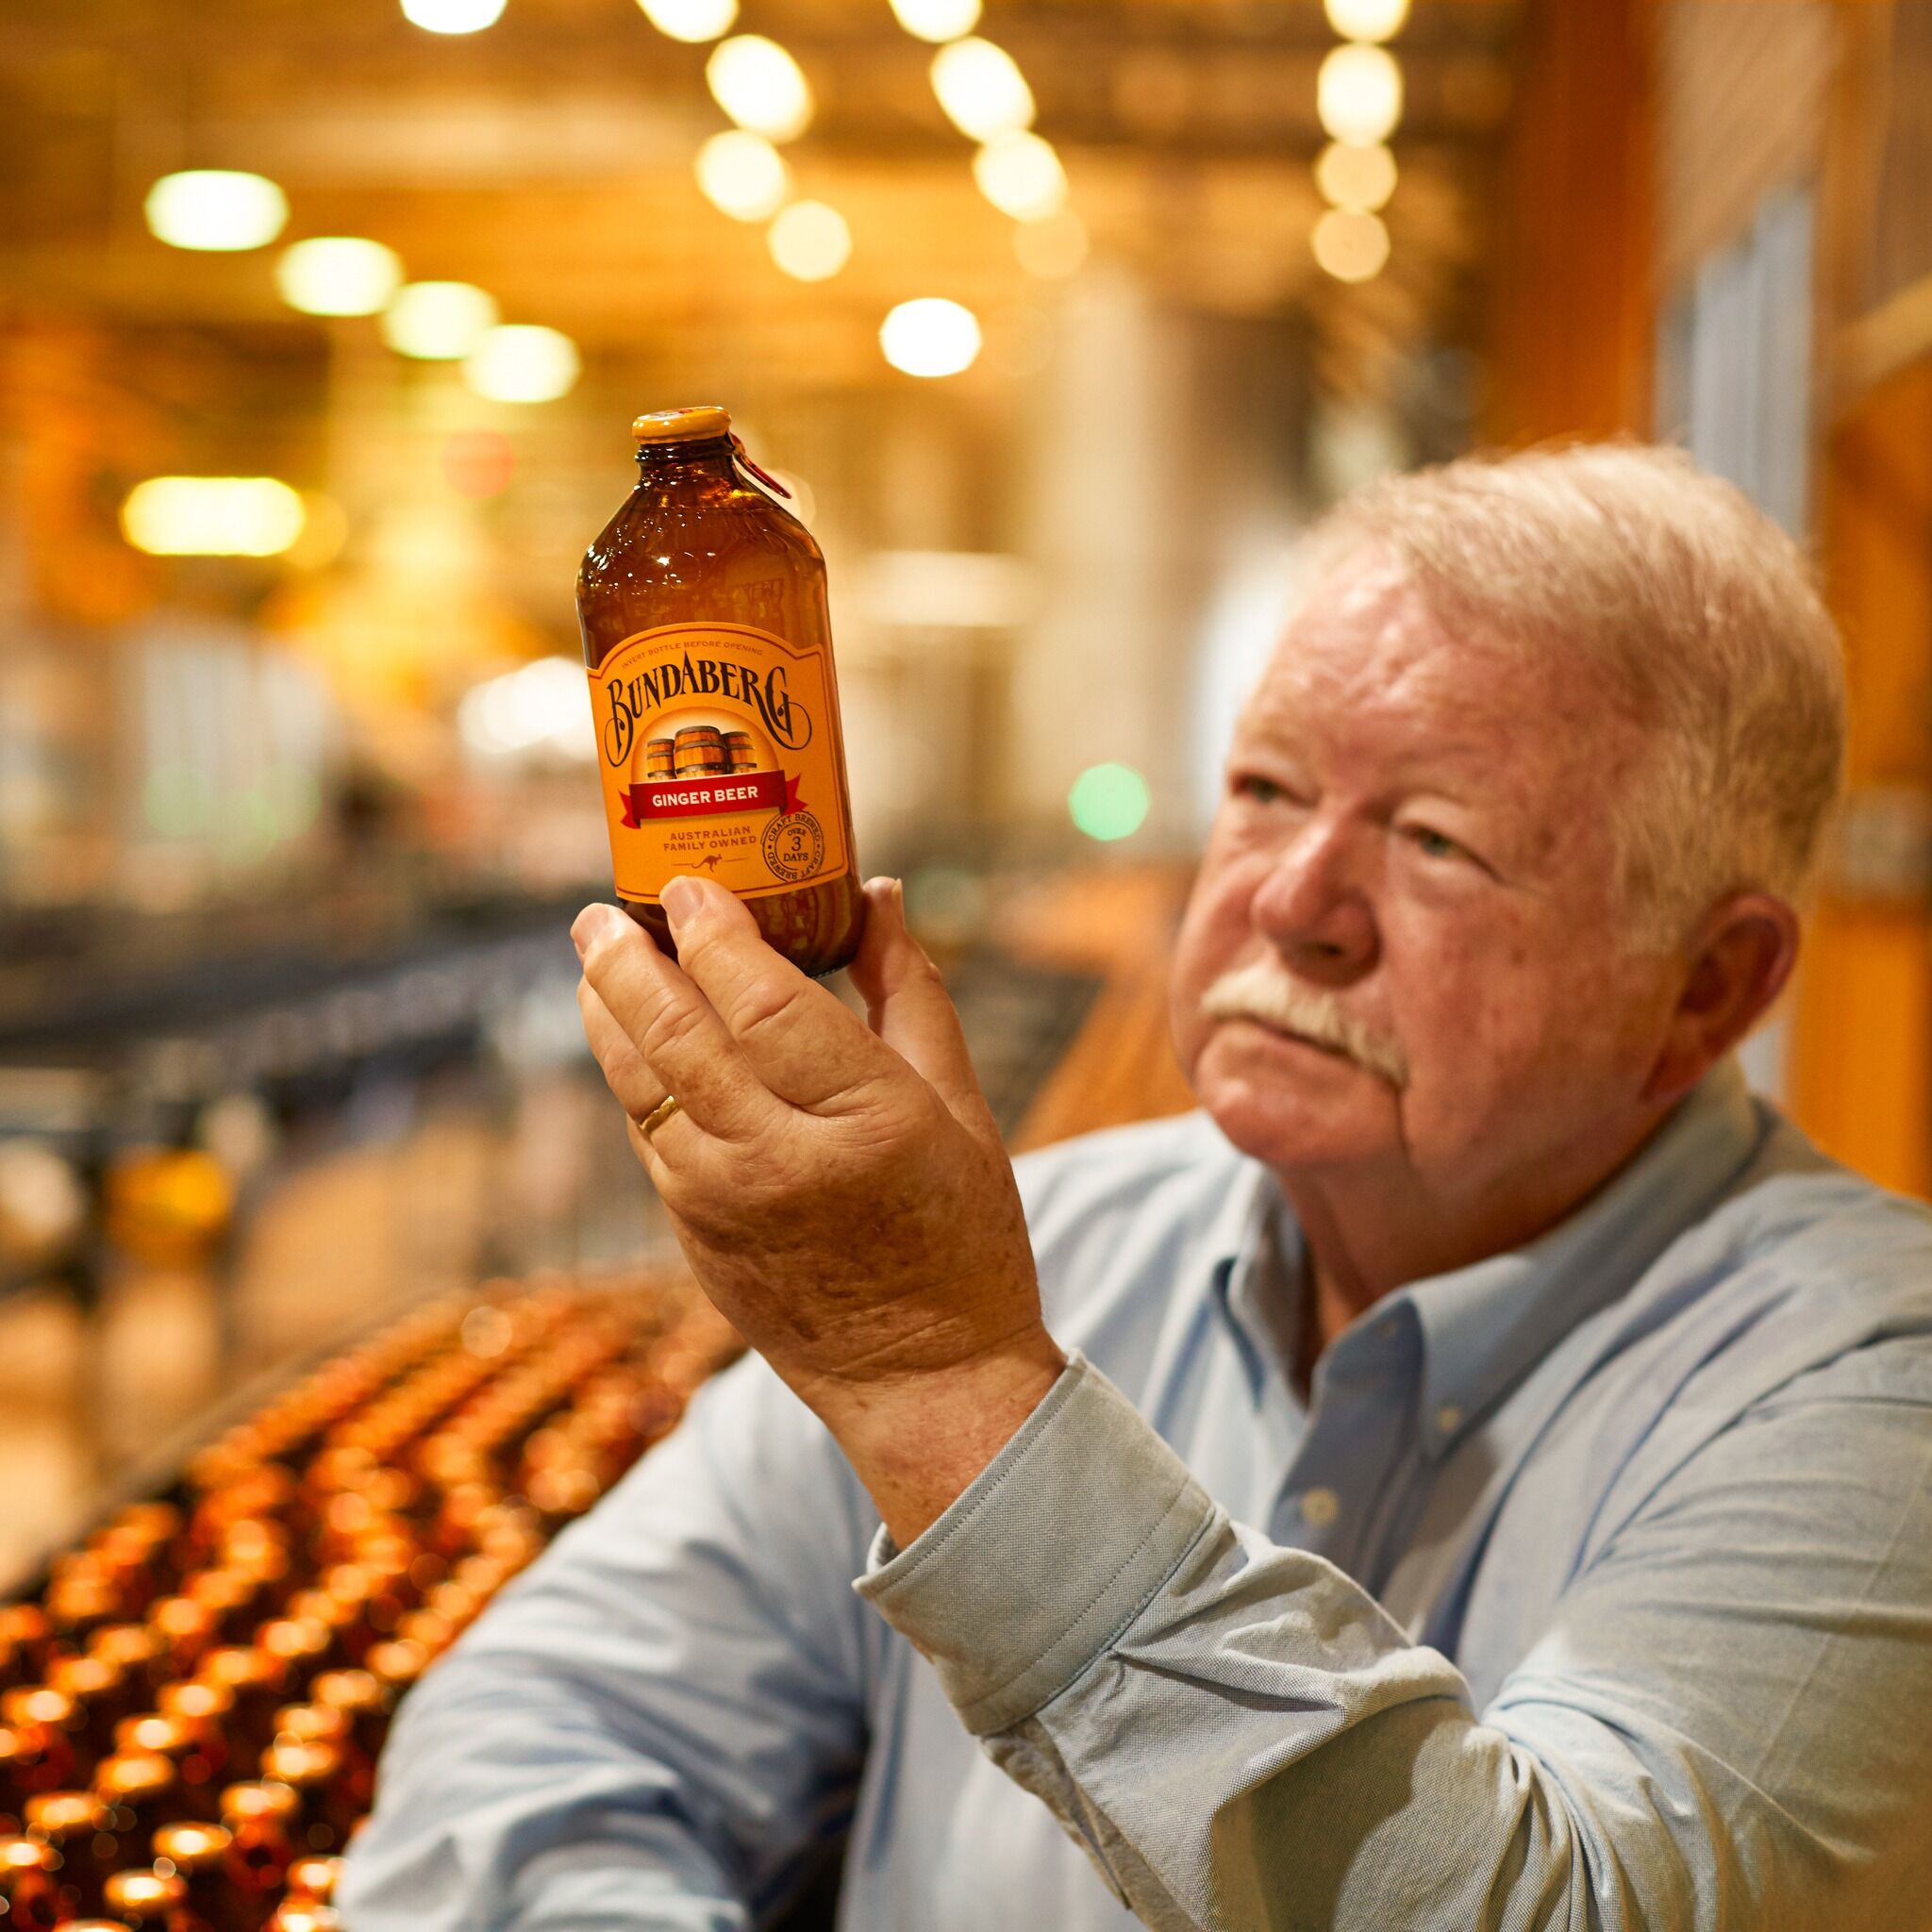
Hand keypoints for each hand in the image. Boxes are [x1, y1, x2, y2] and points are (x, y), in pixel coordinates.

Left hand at [572, 875, 1065, 1543]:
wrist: (922, 1381)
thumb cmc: (960, 1236)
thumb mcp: (962, 1109)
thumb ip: (910, 994)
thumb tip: (877, 894)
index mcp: (866, 1121)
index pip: (761, 1002)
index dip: (714, 933)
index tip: (690, 882)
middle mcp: (780, 1160)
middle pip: (676, 1034)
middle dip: (628, 959)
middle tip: (602, 907)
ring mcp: (722, 1204)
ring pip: (639, 1084)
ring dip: (607, 1010)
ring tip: (593, 954)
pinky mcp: (691, 1235)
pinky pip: (645, 1133)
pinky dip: (629, 1073)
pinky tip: (627, 1034)